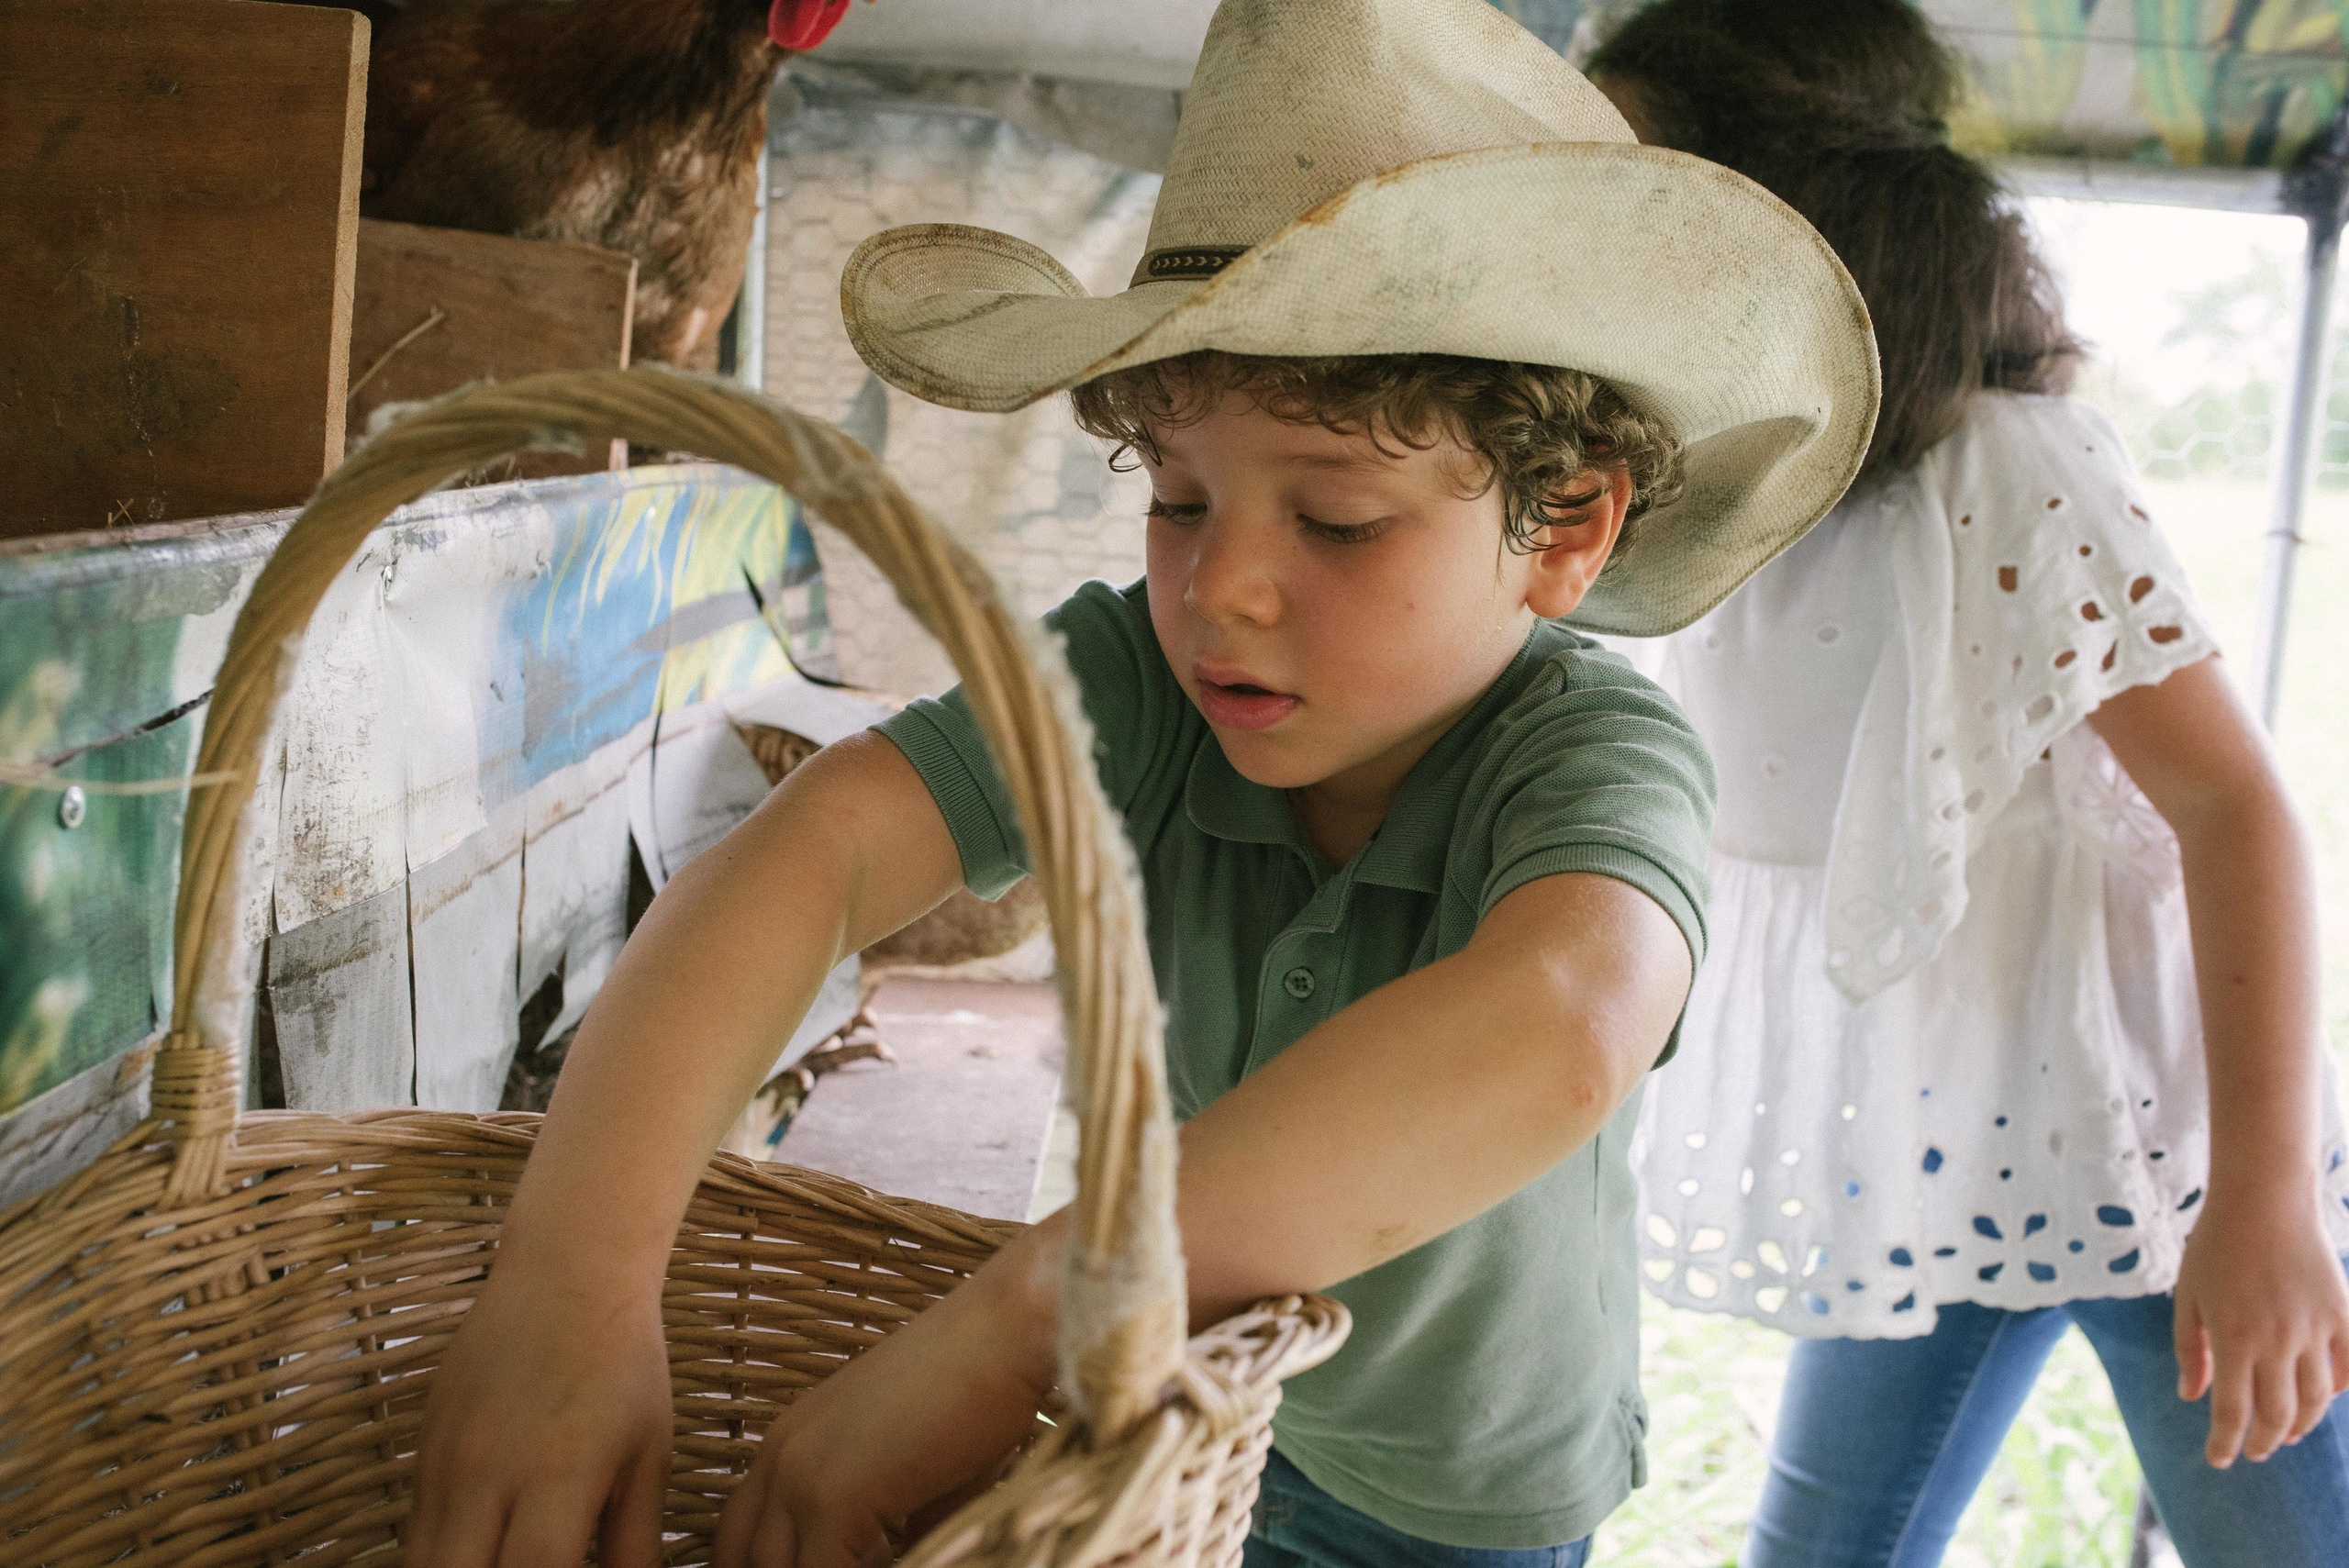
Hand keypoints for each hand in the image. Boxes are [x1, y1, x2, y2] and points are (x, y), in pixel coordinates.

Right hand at [404, 1275, 673, 1567]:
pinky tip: (478, 1558)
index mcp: (559, 1472)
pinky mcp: (422, 1449)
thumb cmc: (625, 1364)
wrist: (567, 1275)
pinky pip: (414, 1532)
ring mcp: (445, 1460)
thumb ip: (635, 1544)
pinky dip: (441, 1559)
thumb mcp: (648, 1455)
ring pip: (423, 1566)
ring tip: (501, 1567)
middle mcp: (490, 1471)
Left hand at [714, 1223, 1060, 1567]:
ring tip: (881, 1567)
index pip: (740, 1535)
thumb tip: (901, 1562)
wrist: (1006, 1334)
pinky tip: (904, 1566)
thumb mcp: (919, 1473)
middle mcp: (781, 1456)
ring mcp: (800, 1476)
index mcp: (790, 1442)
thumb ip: (894, 1528)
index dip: (768, 1567)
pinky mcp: (834, 1498)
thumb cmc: (981, 1392)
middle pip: (741, 1556)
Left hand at [2172, 1187, 2348, 1466]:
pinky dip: (2340, 1388)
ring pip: (2317, 1399)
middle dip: (2264, 1441)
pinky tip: (2324, 1396)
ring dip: (2302, 1424)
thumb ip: (2189, 1349)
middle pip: (2278, 1415)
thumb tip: (2192, 1397)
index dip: (2225, 1443)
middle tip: (2254, 1450)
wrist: (2264, 1199)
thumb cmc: (2215, 1246)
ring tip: (2286, 1432)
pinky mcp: (2342, 1314)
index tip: (2219, 1460)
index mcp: (2232, 1339)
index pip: (2232, 1412)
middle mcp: (2277, 1341)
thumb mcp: (2188, 1296)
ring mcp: (2315, 1329)